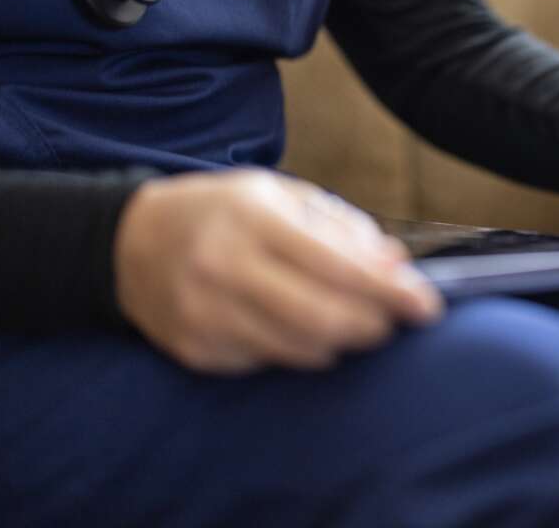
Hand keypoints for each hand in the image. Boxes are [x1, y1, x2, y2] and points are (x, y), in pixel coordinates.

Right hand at [114, 170, 442, 374]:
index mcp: (254, 218)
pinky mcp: (195, 349)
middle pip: (322, 317)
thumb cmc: (224, 213)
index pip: (337, 265)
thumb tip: (396, 266)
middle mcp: (225, 265)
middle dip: (373, 324)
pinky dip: (300, 350)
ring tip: (354, 322)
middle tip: (394, 320)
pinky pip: (268, 362)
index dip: (390, 291)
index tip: (426, 305)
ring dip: (342, 341)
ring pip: (299, 348)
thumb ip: (343, 228)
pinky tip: (301, 328)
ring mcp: (205, 312)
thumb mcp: (282, 197)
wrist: (132, 241)